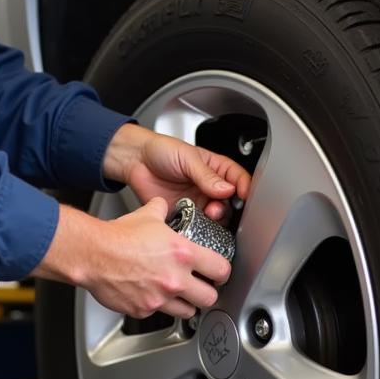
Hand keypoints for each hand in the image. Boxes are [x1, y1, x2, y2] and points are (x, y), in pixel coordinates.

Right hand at [32, 199, 231, 318]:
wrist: (92, 254)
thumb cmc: (117, 236)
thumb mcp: (147, 215)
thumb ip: (162, 210)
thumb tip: (164, 206)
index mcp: (183, 253)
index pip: (221, 270)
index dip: (222, 271)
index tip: (218, 271)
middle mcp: (175, 279)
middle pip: (210, 298)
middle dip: (207, 292)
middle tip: (201, 286)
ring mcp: (160, 298)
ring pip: (188, 312)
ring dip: (186, 303)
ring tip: (178, 294)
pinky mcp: (143, 310)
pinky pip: (159, 313)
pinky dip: (158, 307)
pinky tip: (151, 294)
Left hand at [103, 124, 250, 221]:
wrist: (135, 161)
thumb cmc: (161, 150)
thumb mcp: (187, 157)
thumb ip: (206, 175)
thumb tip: (226, 188)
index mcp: (215, 169)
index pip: (238, 179)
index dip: (244, 188)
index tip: (243, 196)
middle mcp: (209, 188)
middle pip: (230, 203)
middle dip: (229, 208)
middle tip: (218, 207)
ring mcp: (197, 202)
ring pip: (215, 218)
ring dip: (215, 220)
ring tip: (206, 214)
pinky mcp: (183, 214)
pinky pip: (196, 225)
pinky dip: (198, 227)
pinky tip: (194, 223)